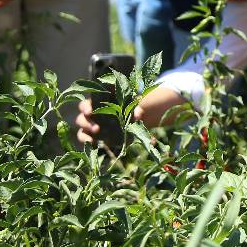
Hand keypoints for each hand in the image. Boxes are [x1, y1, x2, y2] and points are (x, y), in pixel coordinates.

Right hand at [74, 87, 190, 143]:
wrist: (162, 108)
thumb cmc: (152, 99)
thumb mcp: (147, 99)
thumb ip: (141, 103)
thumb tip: (138, 113)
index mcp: (106, 98)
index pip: (88, 101)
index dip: (86, 107)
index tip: (92, 111)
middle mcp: (102, 111)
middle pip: (83, 117)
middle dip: (85, 122)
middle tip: (96, 128)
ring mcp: (104, 125)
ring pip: (85, 131)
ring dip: (86, 135)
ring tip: (95, 140)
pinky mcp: (109, 138)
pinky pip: (96, 143)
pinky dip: (94, 146)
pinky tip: (98, 149)